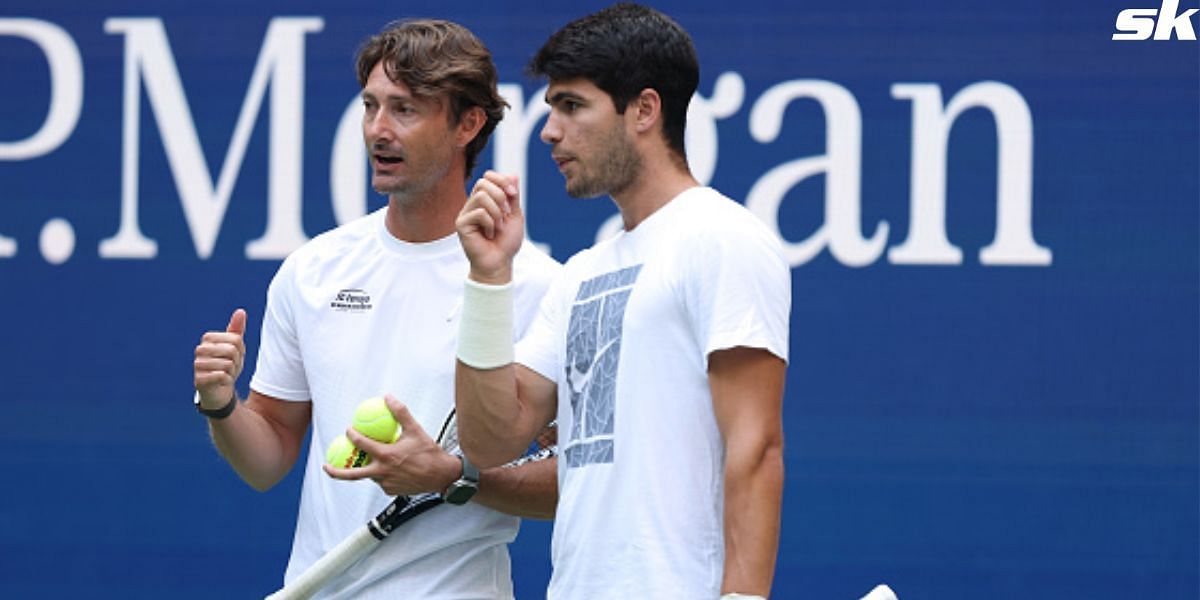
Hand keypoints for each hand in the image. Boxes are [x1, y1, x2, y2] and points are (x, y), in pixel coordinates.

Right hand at [194, 309, 246, 408]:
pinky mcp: (198, 380)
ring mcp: (197, 365)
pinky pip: (222, 376)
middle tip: (230, 368)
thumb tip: (241, 311)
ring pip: (227, 364)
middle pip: (232, 350)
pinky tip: (221, 382)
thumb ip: (236, 330)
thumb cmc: (227, 365)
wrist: (219, 390)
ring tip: (225, 374)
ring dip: (231, 372)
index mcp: (208, 338)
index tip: (234, 357)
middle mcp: (200, 350)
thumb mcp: (236, 347)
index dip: (240, 351)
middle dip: (236, 362)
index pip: (236, 339)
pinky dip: (227, 381)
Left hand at [324, 395, 460, 496]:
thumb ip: (400, 413)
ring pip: (370, 475)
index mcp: (386, 456)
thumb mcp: (415, 429)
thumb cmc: (430, 453)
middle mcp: (383, 472)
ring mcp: (386, 484)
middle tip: (326, 465)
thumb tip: (388, 398)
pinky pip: (382, 482)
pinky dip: (382, 474)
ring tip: (369, 460)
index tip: (349, 430)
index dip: (352, 435)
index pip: (361, 444)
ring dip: (368, 468)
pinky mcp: (391, 491)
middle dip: (335, 471)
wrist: (442, 476)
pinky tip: (390, 468)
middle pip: (352, 474)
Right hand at [456, 171, 524, 284]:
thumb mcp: (515, 215)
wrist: (499, 263)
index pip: (488, 177)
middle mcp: (473, 204)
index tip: (514, 194)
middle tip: (506, 214)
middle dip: (500, 196)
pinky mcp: (461, 224)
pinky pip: (479, 212)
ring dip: (496, 212)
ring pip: (481, 196)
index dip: (502, 180)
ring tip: (498, 226)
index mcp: (485, 199)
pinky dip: (490, 223)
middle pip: (483, 182)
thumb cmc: (506, 242)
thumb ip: (512, 196)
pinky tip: (490, 234)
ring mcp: (465, 213)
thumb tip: (513, 174)